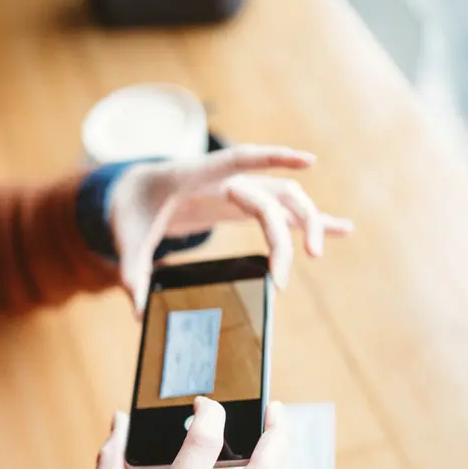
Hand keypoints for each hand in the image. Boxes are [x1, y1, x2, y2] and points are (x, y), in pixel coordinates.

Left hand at [109, 145, 353, 310]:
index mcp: (196, 175)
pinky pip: (285, 211)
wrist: (136, 191)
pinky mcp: (245, 205)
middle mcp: (226, 179)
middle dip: (282, 235)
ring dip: (307, 223)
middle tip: (281, 278)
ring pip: (286, 199)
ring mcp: (240, 190)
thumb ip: (131, 269)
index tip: (308, 160)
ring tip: (316, 255)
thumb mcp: (125, 236)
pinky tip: (343, 229)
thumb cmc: (132, 207)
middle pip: (270, 196)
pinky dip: (312, 220)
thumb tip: (137, 309)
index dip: (272, 158)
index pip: (239, 161)